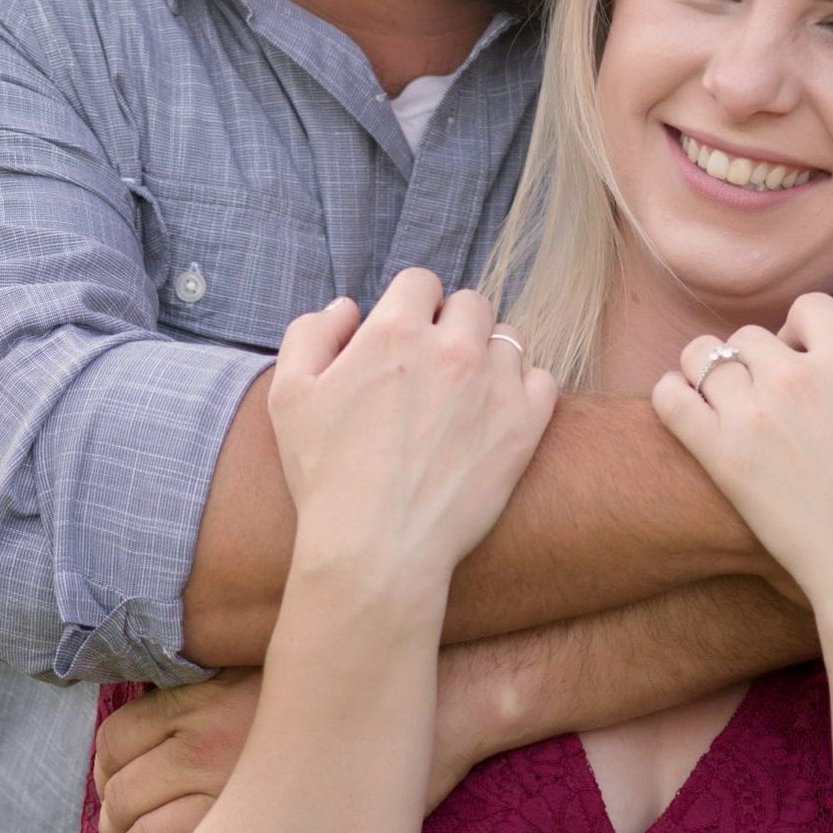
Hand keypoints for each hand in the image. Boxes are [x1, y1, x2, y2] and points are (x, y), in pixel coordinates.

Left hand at [94, 654, 485, 832]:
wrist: (426, 706)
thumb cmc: (359, 687)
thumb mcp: (278, 673)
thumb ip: (228, 698)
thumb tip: (192, 726)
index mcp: (203, 702)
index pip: (118, 739)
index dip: (104, 776)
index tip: (109, 798)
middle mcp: (203, 744)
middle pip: (122, 793)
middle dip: (108, 829)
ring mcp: (228, 791)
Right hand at [270, 270, 558, 594]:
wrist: (377, 550)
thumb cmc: (326, 476)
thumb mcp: (289, 396)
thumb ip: (311, 333)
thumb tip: (347, 308)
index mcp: (395, 330)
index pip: (420, 282)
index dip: (409, 306)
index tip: (405, 338)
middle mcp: (452, 347)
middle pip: (471, 303)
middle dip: (452, 325)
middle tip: (435, 368)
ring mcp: (495, 384)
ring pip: (509, 338)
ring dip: (489, 355)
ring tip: (465, 395)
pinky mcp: (524, 425)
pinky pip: (543, 379)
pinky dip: (523, 390)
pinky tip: (495, 416)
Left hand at [654, 294, 832, 633]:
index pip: (809, 308)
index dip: (807, 332)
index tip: (809, 363)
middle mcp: (797, 375)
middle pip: (753, 335)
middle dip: (760, 357)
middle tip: (769, 394)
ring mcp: (752, 413)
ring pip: (704, 356)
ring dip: (709, 369)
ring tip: (722, 398)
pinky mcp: (718, 453)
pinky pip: (670, 397)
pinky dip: (672, 392)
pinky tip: (686, 407)